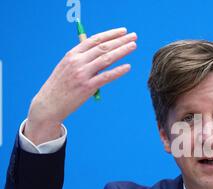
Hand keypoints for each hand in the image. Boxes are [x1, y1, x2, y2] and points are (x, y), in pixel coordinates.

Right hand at [25, 27, 137, 144]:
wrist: (49, 104)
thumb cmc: (61, 85)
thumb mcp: (68, 67)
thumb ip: (83, 59)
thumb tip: (102, 52)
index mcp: (72, 54)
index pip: (94, 40)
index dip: (110, 34)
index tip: (123, 31)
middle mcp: (77, 61)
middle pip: (103, 47)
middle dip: (120, 40)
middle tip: (133, 36)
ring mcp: (82, 74)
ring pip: (106, 59)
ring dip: (122, 51)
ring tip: (133, 46)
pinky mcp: (87, 87)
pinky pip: (106, 76)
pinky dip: (118, 71)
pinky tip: (128, 66)